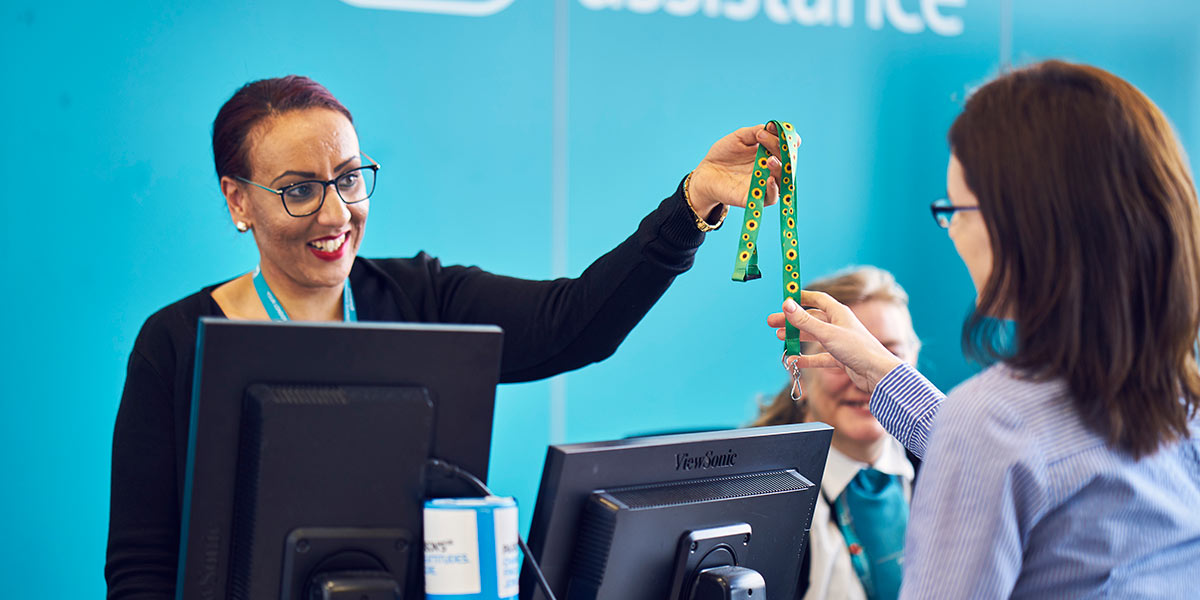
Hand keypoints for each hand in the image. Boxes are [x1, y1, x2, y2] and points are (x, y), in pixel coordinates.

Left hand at [688, 123, 784, 216]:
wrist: (706, 172)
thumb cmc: (724, 154)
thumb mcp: (739, 137)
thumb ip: (755, 132)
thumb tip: (771, 127)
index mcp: (770, 153)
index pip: (787, 147)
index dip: (790, 140)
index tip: (783, 132)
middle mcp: (771, 169)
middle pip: (788, 162)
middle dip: (782, 150)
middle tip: (768, 140)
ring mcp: (765, 184)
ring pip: (783, 180)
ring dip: (780, 169)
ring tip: (770, 160)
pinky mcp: (755, 198)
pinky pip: (771, 198)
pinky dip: (773, 189)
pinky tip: (769, 180)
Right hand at [768, 291, 903, 393]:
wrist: (878, 374)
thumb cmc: (858, 349)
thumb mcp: (827, 333)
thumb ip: (805, 320)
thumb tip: (786, 304)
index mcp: (839, 313)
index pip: (817, 299)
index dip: (801, 297)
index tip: (785, 299)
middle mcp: (839, 325)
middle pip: (811, 319)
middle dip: (792, 320)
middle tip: (773, 323)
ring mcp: (840, 342)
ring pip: (814, 337)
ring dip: (797, 337)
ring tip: (780, 338)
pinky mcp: (841, 358)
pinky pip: (820, 357)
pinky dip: (807, 358)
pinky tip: (794, 361)